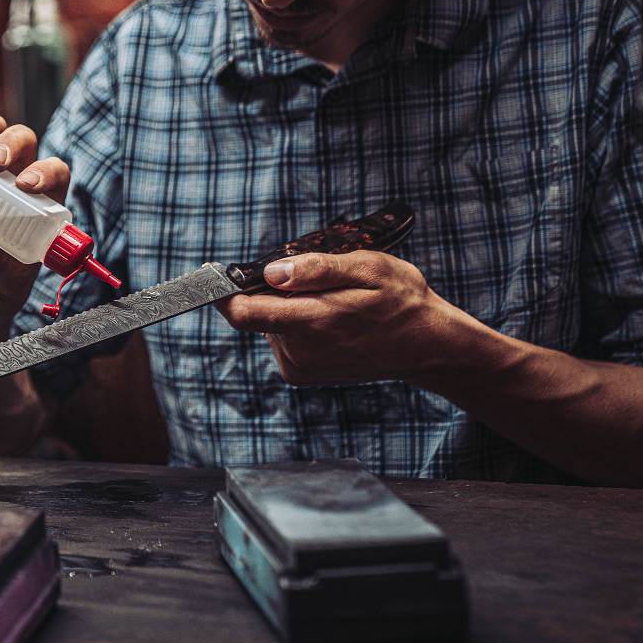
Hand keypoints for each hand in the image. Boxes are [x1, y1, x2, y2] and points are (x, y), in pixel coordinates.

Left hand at [216, 250, 453, 384]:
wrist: (426, 345)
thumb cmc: (401, 300)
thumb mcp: (368, 268)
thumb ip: (317, 270)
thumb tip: (272, 272)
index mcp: (313, 321)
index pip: (243, 312)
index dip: (223, 292)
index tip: (215, 273)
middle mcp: (300, 350)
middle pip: (256, 311)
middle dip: (273, 289)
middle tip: (315, 280)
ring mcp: (300, 366)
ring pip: (269, 322)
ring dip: (289, 306)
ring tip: (333, 301)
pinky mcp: (302, 373)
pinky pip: (281, 337)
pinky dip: (296, 323)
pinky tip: (329, 320)